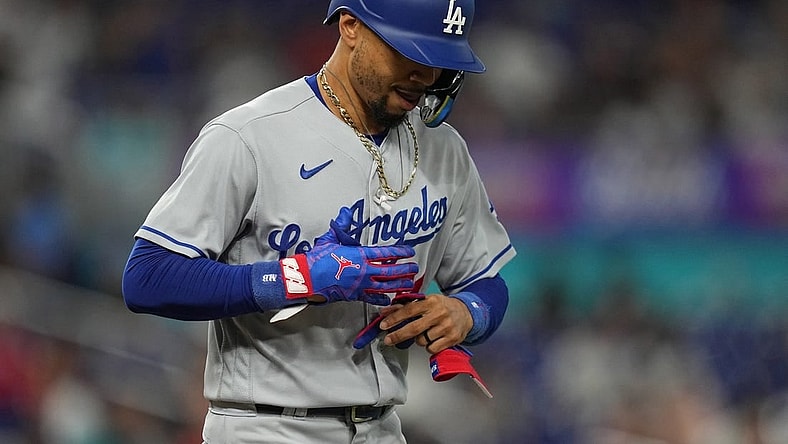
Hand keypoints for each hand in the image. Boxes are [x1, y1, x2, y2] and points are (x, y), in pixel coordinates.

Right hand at [280, 208, 417, 305]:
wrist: (308, 279)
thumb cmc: (318, 260)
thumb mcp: (331, 238)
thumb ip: (342, 226)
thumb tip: (346, 213)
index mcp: (359, 255)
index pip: (385, 253)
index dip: (399, 252)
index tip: (409, 251)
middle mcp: (363, 271)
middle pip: (390, 271)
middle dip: (404, 269)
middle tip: (414, 268)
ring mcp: (360, 285)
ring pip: (385, 286)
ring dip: (399, 284)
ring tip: (408, 283)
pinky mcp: (354, 295)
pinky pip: (372, 298)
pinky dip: (382, 299)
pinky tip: (389, 299)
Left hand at [379, 294, 473, 352]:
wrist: (466, 313)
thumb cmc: (443, 307)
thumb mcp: (426, 302)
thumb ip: (406, 306)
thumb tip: (386, 312)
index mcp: (431, 302)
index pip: (409, 310)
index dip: (394, 318)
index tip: (384, 325)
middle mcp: (439, 314)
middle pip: (414, 328)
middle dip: (398, 335)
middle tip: (388, 339)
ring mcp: (446, 327)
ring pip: (422, 340)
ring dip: (418, 339)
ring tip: (425, 332)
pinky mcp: (452, 339)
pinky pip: (431, 348)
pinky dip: (428, 346)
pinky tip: (433, 339)